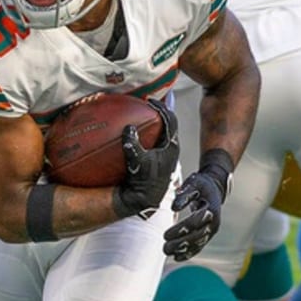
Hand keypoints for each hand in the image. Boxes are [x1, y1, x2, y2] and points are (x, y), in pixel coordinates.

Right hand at [114, 99, 179, 218]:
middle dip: (159, 113)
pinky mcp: (160, 161)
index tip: (150, 100)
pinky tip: (140, 134)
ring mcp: (166, 155)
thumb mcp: (136, 161)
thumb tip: (129, 128)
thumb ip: (132, 144)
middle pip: (168, 124)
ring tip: (144, 116)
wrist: (144, 199)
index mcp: (171, 146)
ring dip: (155, 124)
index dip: (161, 107)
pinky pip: (157, 141)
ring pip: (164, 133)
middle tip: (147, 105)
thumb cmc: (142, 180)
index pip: (170, 119)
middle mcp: (171, 149)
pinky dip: (151, 134)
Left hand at [164, 152, 231, 261]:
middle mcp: (214, 222)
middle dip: (180, 243)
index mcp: (212, 209)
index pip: (195, 222)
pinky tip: (177, 257)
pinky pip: (199, 246)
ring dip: (182, 250)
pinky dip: (189, 253)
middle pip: (196, 236)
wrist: (214, 189)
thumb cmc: (201, 185)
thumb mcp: (194, 183)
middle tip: (164, 247)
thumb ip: (184, 194)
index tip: (165, 235)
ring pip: (197, 243)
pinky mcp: (208, 235)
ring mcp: (212, 230)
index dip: (180, 229)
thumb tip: (174, 207)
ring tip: (167, 252)